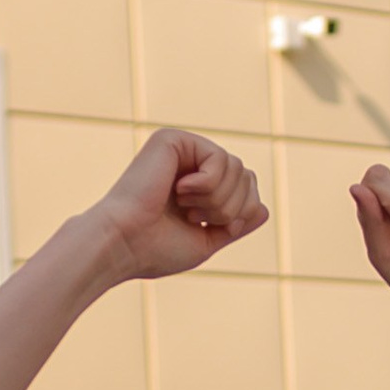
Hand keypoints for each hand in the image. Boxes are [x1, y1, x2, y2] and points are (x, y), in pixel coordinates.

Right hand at [90, 128, 268, 280]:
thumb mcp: (207, 241)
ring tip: (185, 207)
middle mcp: (190, 164)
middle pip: (246, 175)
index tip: (211, 226)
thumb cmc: (156, 249)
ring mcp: (182, 149)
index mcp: (196, 187)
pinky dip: (207, 184)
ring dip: (217, 199)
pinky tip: (179, 191)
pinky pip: (219, 158)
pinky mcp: (173, 140)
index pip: (247, 188)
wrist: (124, 244)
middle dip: (231, 207)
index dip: (241, 212)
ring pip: (237, 167)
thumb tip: (264, 209)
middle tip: (194, 217)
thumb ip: (235, 225)